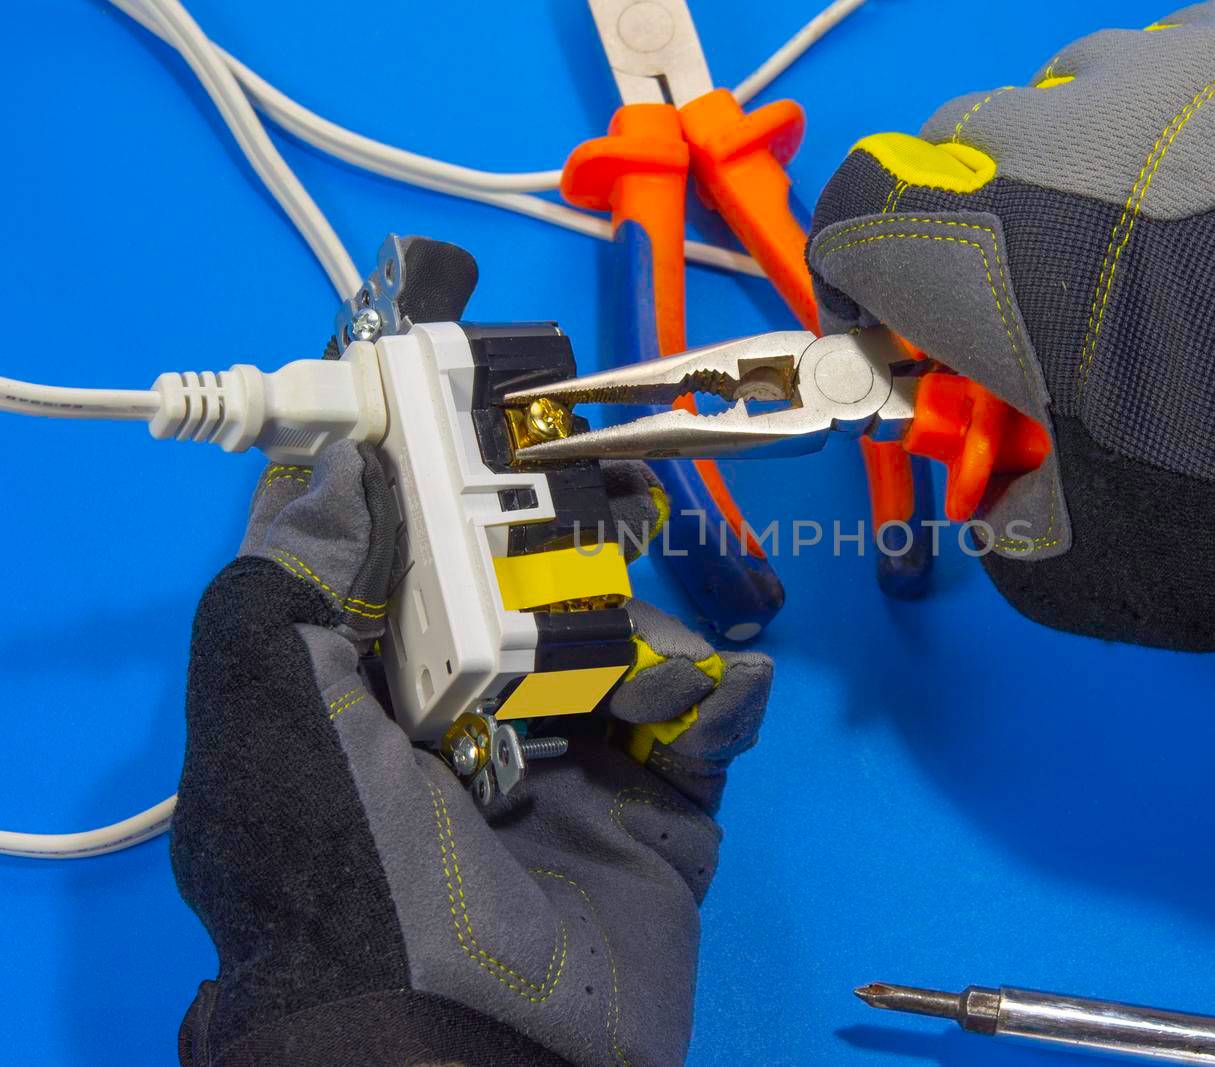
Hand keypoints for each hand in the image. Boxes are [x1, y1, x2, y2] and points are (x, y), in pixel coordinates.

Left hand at [173, 441, 771, 1066]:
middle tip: (620, 496)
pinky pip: (708, 729)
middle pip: (547, 595)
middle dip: (587, 541)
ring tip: (641, 676)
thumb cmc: (354, 878)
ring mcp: (578, 773)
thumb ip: (287, 587)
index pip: (429, 570)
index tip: (506, 429)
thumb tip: (328, 465)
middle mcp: (479, 727)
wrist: (467, 1053)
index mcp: (382, 701)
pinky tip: (712, 693)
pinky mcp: (661, 818)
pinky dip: (721, 695)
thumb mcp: (274, 725)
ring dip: (651, 632)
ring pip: (635, 645)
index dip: (467, 496)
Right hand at [807, 0, 1214, 672]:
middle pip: (955, 144)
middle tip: (1039, 309)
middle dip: (971, 223)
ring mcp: (1173, 76)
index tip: (899, 328)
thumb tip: (1008, 509)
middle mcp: (1053, 134)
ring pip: (1076, 93)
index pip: (852, 216)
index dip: (862, 278)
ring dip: (1081, 163)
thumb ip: (1005, 531)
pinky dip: (1187, 128)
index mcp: (974, 251)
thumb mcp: (1096, 566)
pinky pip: (1192, 68)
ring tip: (1157, 250)